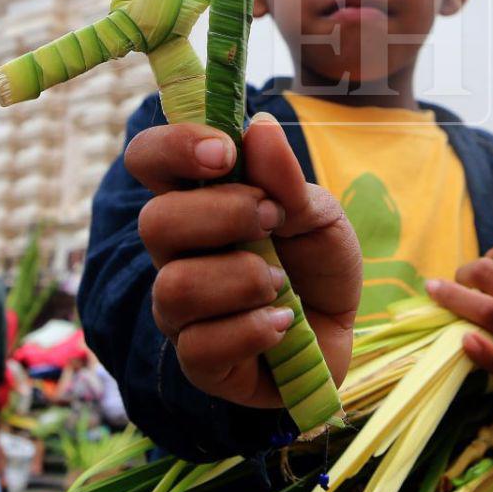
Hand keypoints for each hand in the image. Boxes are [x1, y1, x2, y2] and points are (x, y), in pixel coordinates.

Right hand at [128, 113, 361, 409]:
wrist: (343, 333)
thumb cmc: (318, 266)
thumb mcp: (320, 215)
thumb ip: (288, 180)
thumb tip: (258, 130)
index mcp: (197, 202)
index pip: (148, 159)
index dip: (173, 147)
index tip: (224, 153)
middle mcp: (176, 253)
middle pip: (154, 222)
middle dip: (224, 215)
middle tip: (275, 220)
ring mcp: (180, 310)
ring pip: (175, 287)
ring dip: (242, 279)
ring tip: (281, 284)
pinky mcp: (198, 361)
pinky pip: (201, 345)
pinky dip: (253, 330)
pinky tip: (282, 324)